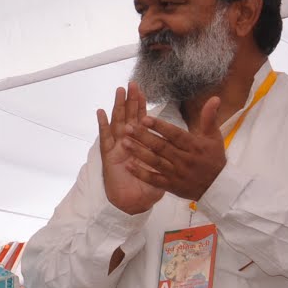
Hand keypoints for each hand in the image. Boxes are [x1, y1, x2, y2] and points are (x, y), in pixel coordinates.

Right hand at [96, 82, 163, 214]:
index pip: (142, 120)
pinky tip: (101, 112)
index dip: (142, 106)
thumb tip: (186, 150)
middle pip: (129, 117)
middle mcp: (127, 143)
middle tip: (132, 83)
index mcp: (141, 145)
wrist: (132, 203)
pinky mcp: (109, 155)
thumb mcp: (165, 171)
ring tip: (119, 91)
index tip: (143, 90)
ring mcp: (117, 148)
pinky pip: (105, 138)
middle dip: (130, 100)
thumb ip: (173, 159)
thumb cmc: (146, 188)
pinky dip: (103, 125)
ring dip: (118, 107)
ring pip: (117, 123)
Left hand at [123, 94, 226, 200]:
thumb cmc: (214, 159)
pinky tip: (128, 165)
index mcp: (194, 146)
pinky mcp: (171, 186)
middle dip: (143, 137)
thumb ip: (210, 118)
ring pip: (156, 162)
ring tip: (124, 142)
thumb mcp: (215, 138)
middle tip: (127, 127)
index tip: (144, 118)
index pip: (175, 134)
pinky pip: (154, 179)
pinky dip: (141, 173)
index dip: (160, 126)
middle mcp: (185, 159)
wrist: (218, 187)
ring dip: (139, 152)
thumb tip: (214, 98)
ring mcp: (177, 174)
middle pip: (162, 147)